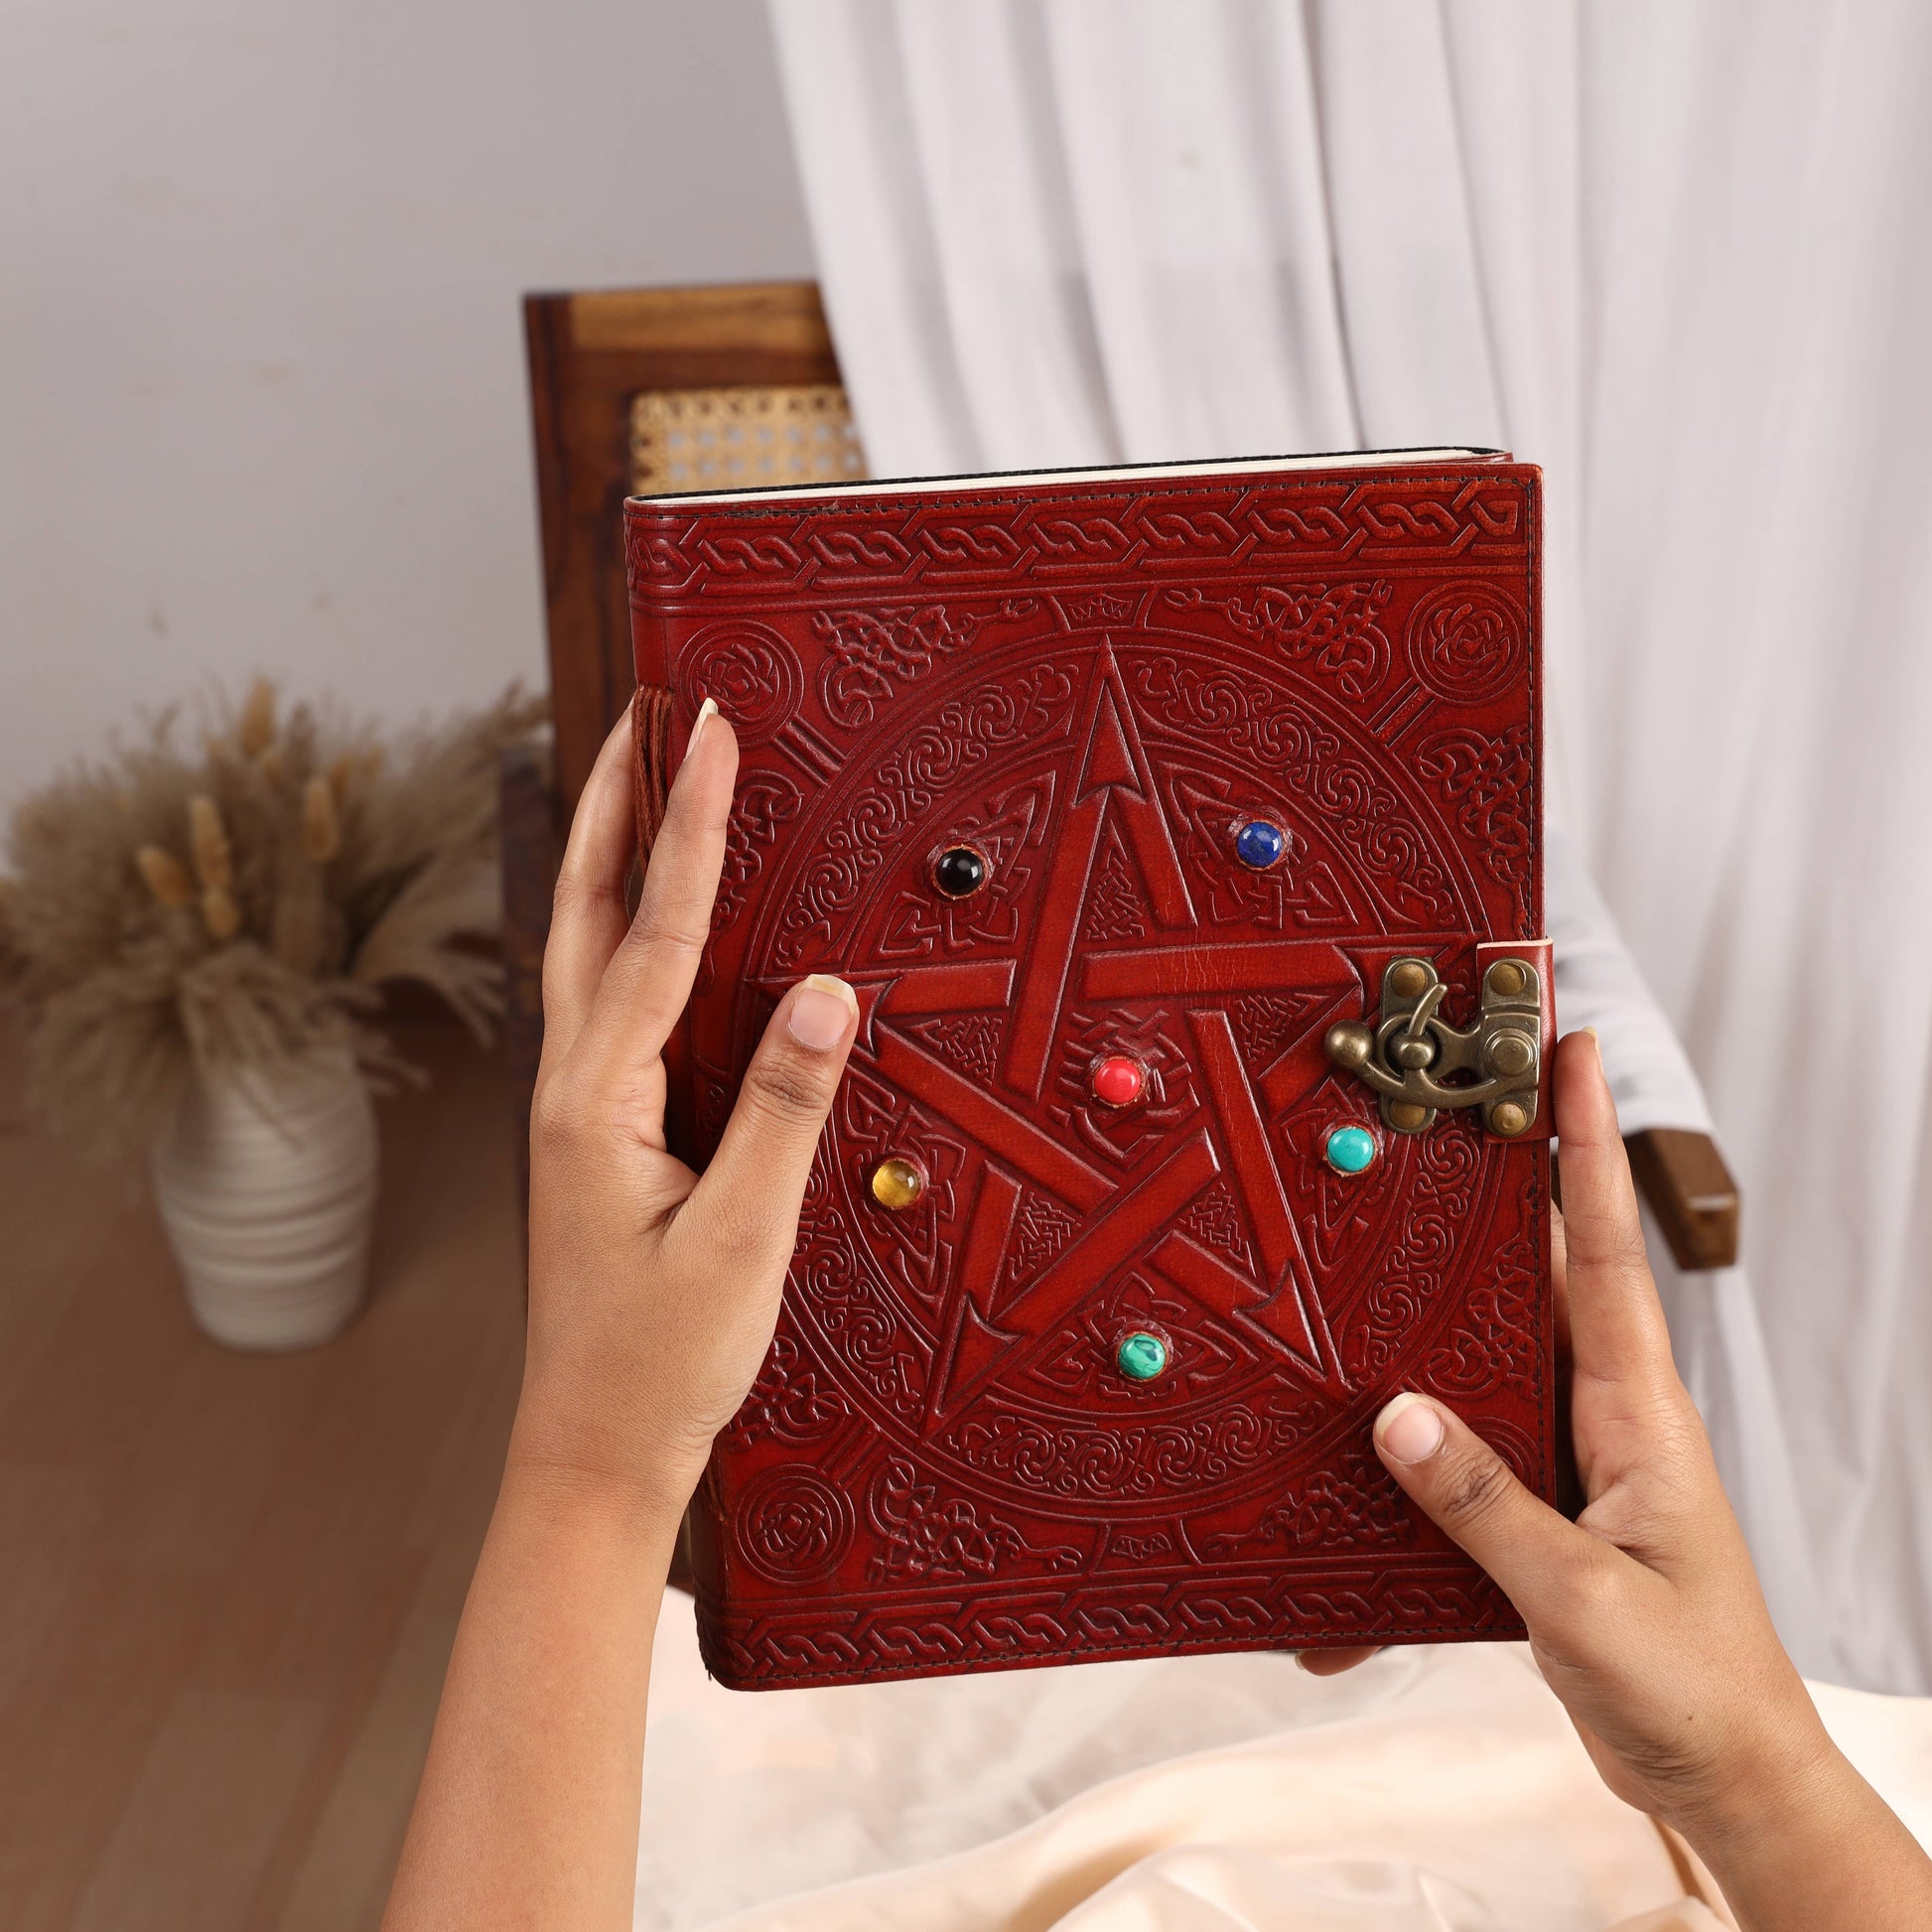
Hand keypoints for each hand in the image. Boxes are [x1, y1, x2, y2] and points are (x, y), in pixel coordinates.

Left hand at [512, 699, 858, 1511]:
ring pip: (586, 950)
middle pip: (586, 911)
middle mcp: (570, 1086)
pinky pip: (609, 1000)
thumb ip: (782, 1110)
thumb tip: (823, 990)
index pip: (653, 930)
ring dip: (612, 855)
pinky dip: (627, 929)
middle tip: (645, 710)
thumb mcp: (741, 1241)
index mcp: (596, 1098)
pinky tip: (651, 922)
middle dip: (615, 801)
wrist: (595, 1455)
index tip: (710, 731)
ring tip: (642, 778)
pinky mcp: (597, 1132)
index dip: (687, 825)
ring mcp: (576, 1109)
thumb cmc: (660, 1362)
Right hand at [1362, 1032, 1931, 1927]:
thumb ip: (1488, 1506)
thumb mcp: (1585, 1603)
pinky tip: (1365, 1467)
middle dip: (1509, 1182)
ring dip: (1446, 1301)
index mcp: (1639, 1414)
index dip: (1587, 1145)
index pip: (1605, 1250)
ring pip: (1499, 1349)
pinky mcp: (1544, 1505)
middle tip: (1455, 1103)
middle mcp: (1609, 1414)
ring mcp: (1577, 1456)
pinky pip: (1472, 1445)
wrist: (1728, 1777)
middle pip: (1549, 1270)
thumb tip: (1397, 1414)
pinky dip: (1422, 1447)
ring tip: (1384, 1239)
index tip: (1573, 1049)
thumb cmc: (1691, 1690)